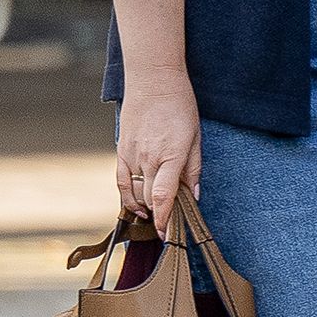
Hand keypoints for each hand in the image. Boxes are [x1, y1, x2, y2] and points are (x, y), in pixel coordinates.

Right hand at [116, 76, 200, 224]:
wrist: (152, 81)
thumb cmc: (180, 106)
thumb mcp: (196, 137)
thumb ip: (193, 169)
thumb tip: (194, 196)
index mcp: (171, 155)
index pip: (164, 196)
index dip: (166, 218)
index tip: (168, 234)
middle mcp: (148, 158)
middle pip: (149, 198)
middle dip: (159, 217)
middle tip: (168, 230)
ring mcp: (131, 155)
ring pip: (133, 192)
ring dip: (143, 209)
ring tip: (155, 218)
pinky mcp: (121, 151)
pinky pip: (121, 180)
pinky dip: (127, 196)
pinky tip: (136, 205)